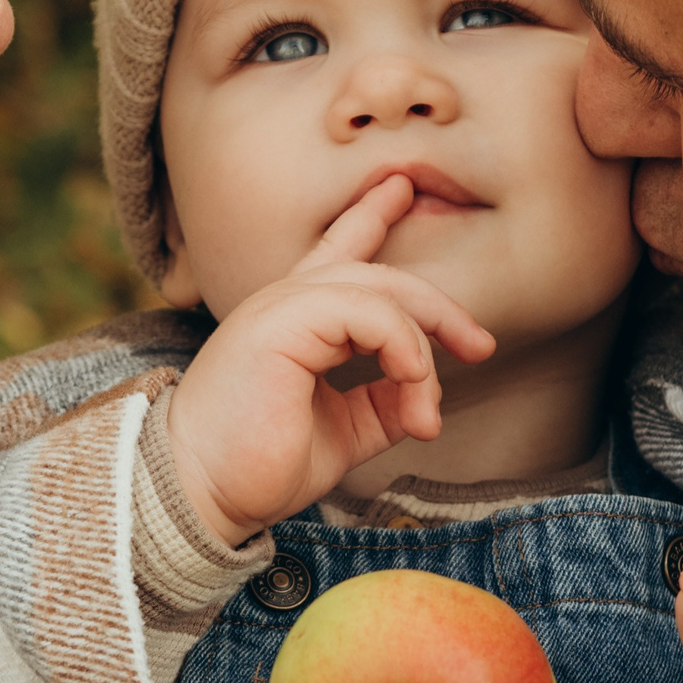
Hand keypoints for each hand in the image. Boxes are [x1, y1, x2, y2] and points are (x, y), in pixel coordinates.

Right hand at [170, 175, 495, 543]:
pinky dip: (402, 347)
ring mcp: (280, 306)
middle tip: (479, 345)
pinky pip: (367, 312)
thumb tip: (426, 401)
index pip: (335, 252)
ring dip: (422, 346)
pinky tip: (411, 384)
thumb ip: (381, 405)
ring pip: (379, 291)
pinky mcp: (281, 323)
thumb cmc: (259, 465)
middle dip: (438, 307)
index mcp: (294, 322)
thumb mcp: (341, 430)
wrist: (203, 493)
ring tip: (429, 407)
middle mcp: (284, 303)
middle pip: (378, 274)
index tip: (399, 188)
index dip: (369, 217)